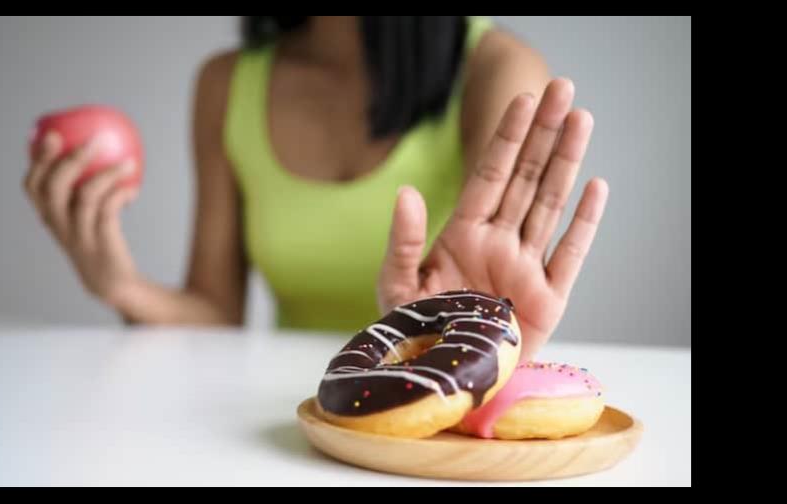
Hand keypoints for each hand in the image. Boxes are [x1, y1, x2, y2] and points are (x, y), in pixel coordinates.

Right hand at [23, 132, 140, 305]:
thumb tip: (99, 150)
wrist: (112, 284)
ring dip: (108, 174)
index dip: (38, 160)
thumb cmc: (100, 241)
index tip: (53, 135)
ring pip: (85, 197)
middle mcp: (60, 226)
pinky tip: (134, 187)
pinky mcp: (101, 244)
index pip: (32, 187)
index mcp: (51, 217)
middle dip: (69, 159)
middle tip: (93, 140)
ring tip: (128, 162)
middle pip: (53, 188)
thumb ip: (82, 190)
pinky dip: (121, 194)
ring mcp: (79, 236)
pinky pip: (109, 211)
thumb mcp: (83, 217)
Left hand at [378, 78, 608, 360]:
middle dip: (543, 134)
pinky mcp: (548, 300)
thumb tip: (406, 192)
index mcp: (463, 235)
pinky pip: (570, 255)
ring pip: (550, 205)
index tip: (523, 100)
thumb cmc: (414, 334)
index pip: (489, 175)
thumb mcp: (397, 286)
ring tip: (581, 120)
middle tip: (563, 89)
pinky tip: (596, 188)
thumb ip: (403, 241)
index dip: (507, 137)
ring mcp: (525, 268)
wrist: (440, 379)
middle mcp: (498, 243)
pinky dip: (584, 223)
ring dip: (566, 163)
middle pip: (526, 178)